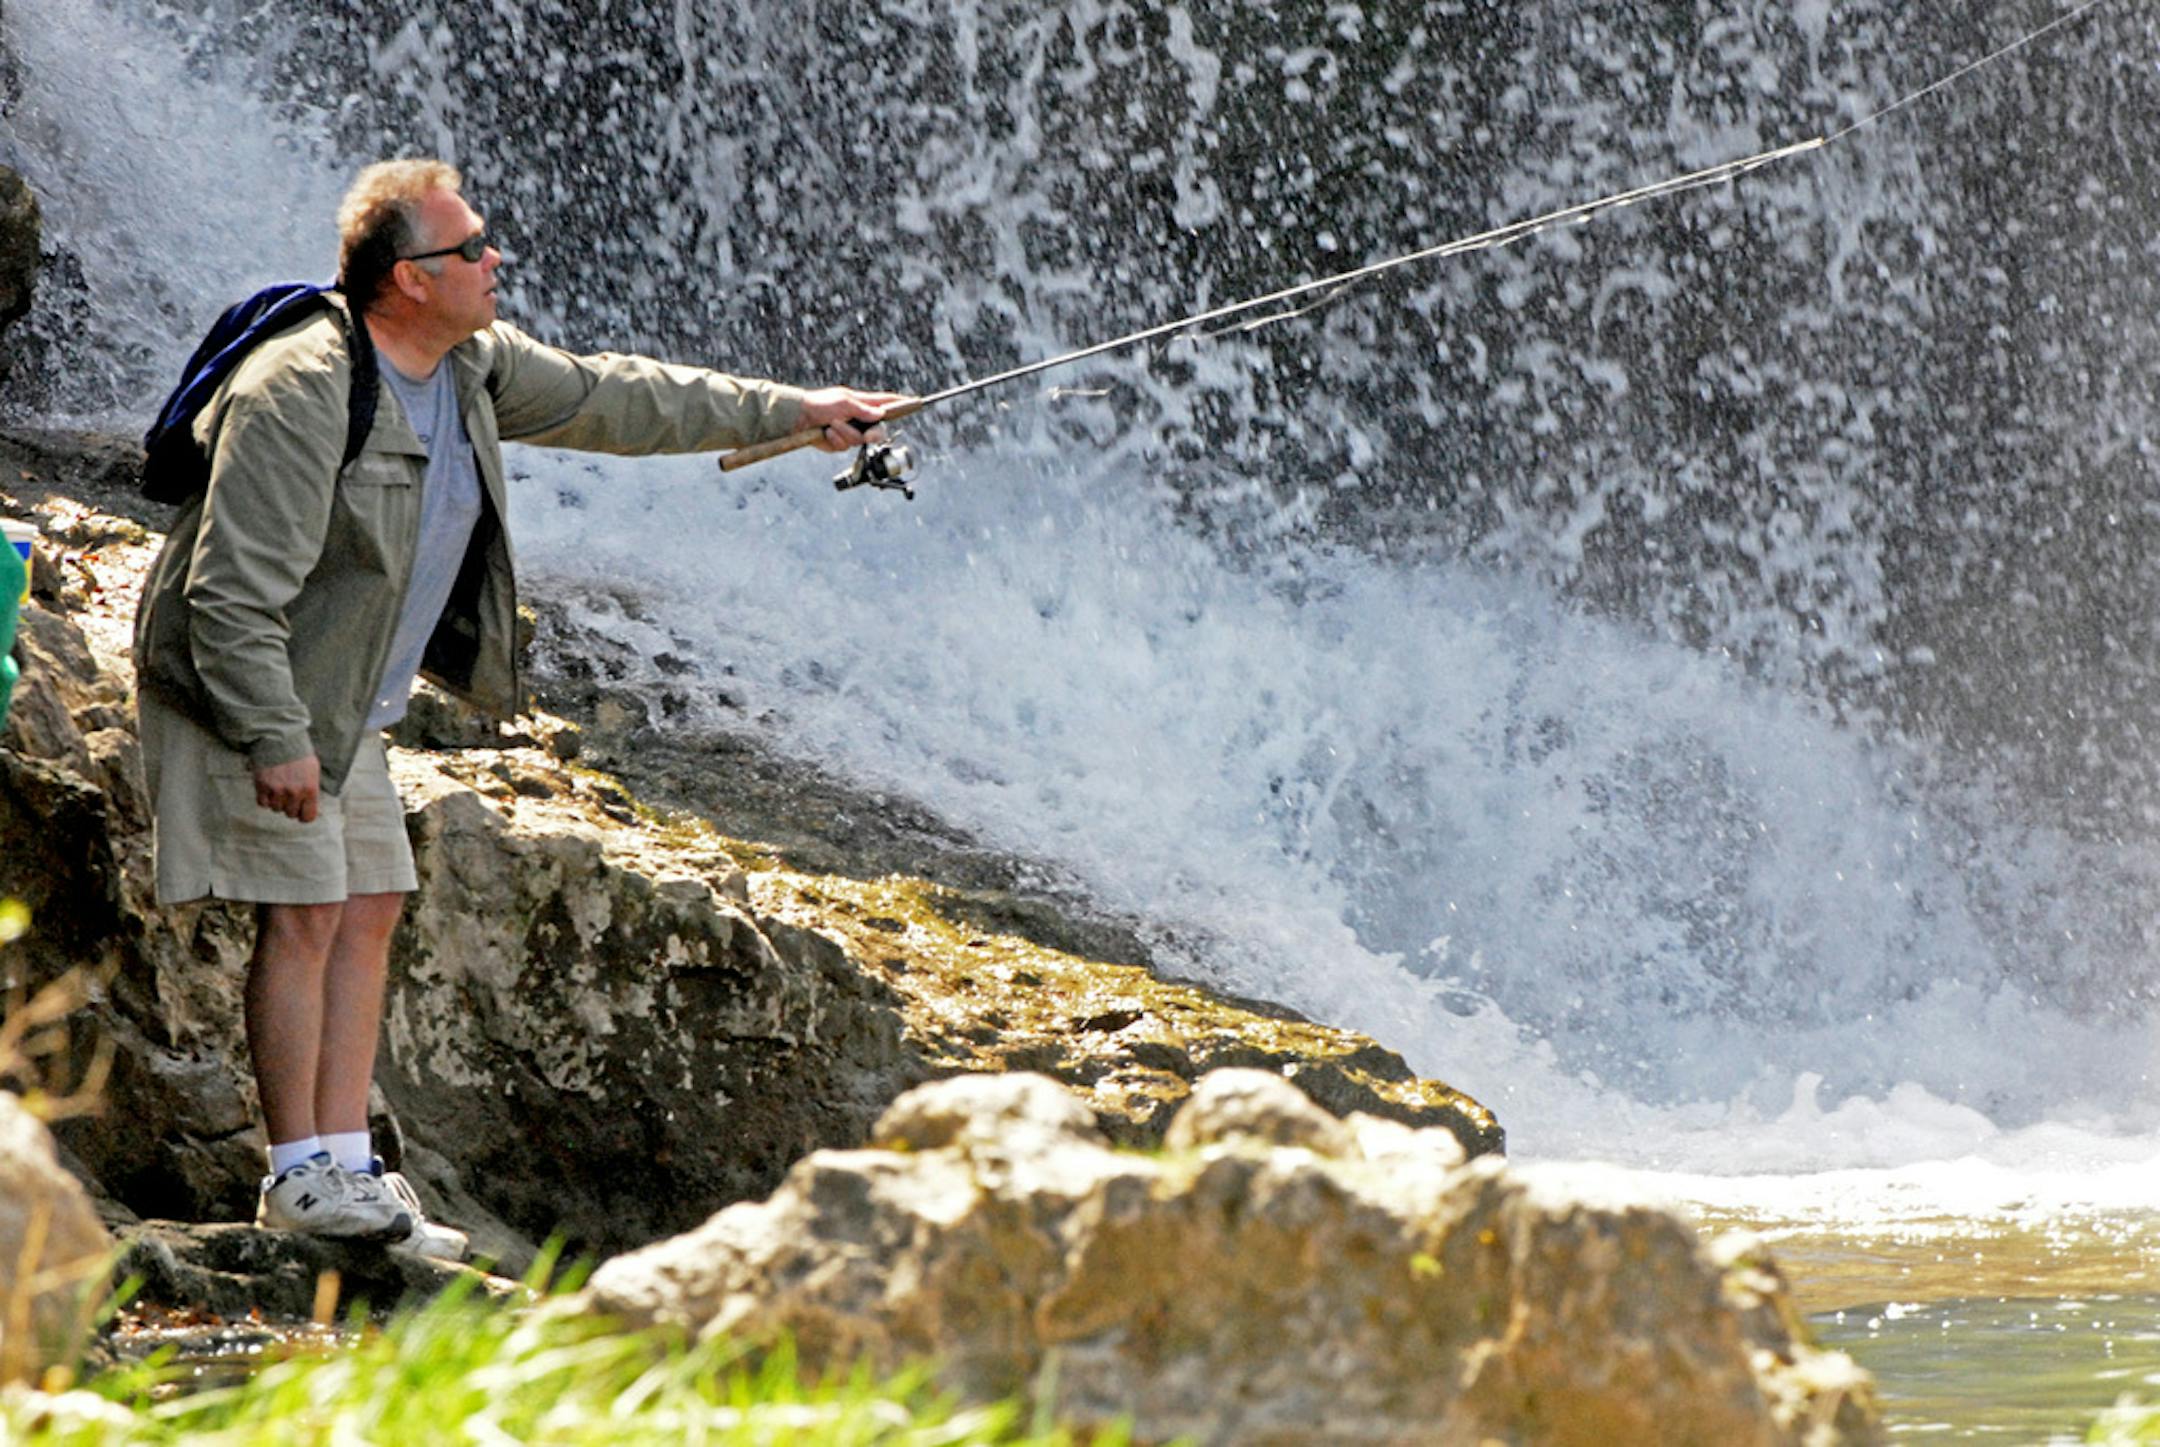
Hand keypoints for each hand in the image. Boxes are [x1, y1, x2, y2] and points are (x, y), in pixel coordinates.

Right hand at [254, 754, 321, 822]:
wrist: (280, 740)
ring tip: (279, 789)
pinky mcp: (262, 786)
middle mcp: (294, 792)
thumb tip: (308, 807)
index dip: (304, 815)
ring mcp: (277, 790)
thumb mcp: (313, 771)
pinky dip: (265, 798)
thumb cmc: (299, 755)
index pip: (308, 817)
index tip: (301, 811)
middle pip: (290, 814)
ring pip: (276, 809)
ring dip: (277, 802)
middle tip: (289, 795)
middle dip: (290, 807)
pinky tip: (268, 789)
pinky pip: (262, 803)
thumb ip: (311, 790)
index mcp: (310, 789)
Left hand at [797, 387, 911, 452]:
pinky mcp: (840, 443)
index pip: (886, 402)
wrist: (798, 418)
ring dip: (845, 434)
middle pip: (878, 431)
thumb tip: (881, 414)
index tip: (914, 402)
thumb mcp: (843, 402)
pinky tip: (827, 433)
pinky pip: (845, 447)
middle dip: (871, 435)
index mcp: (862, 403)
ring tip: (833, 425)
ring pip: (860, 441)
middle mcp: (858, 418)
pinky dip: (836, 440)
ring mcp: (850, 431)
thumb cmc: (820, 404)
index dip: (900, 403)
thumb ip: (863, 409)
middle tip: (866, 434)